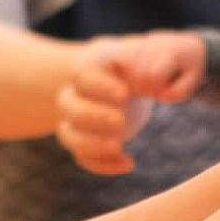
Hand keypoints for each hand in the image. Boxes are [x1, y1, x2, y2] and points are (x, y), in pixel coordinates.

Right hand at [55, 32, 204, 174]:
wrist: (133, 78)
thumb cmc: (140, 64)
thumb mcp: (148, 56)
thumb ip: (150, 60)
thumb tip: (153, 77)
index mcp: (90, 69)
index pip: (81, 76)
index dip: (100, 87)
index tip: (125, 94)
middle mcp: (77, 94)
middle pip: (66, 104)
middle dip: (92, 115)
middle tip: (119, 122)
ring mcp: (79, 120)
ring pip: (67, 134)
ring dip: (90, 144)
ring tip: (118, 147)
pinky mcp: (88, 141)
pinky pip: (83, 157)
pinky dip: (101, 164)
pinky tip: (128, 163)